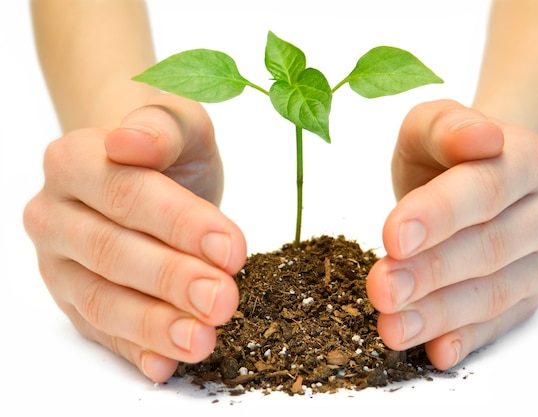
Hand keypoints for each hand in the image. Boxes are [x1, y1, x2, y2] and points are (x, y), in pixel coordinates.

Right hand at [23, 93, 246, 381]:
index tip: (233, 249)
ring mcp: (59, 264)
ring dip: (155, 326)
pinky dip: (136, 351)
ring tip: (201, 340)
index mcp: (73, 162)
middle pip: (114, 253)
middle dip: (173, 281)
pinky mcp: (74, 301)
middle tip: (223, 300)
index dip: (182, 225)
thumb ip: (159, 129)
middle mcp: (55, 215)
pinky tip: (166, 364)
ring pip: (102, 301)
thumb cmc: (165, 146)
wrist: (139, 167)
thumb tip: (129, 143)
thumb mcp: (176, 121)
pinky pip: (102, 332)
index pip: (128, 195)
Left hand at [366, 99, 537, 369]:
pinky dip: (467, 339)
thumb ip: (447, 126)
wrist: (489, 174)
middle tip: (382, 288)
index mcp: (528, 159)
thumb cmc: (452, 150)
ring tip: (392, 327)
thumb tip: (478, 138)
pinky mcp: (532, 295)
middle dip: (429, 272)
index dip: (439, 215)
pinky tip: (436, 351)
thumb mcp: (435, 123)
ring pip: (492, 293)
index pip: (483, 190)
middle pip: (486, 247)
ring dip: (439, 314)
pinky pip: (500, 322)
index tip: (394, 237)